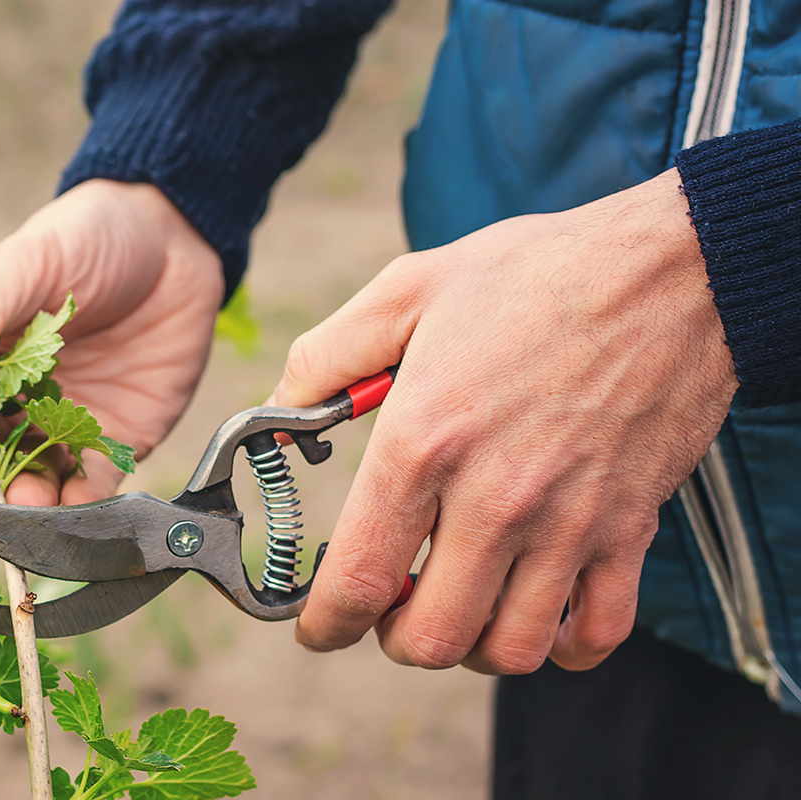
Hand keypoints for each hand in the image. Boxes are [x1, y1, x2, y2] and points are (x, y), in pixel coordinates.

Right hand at [0, 179, 222, 505]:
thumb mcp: (34, 259)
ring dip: (23, 505)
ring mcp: (62, 422)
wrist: (177, 243)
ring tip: (28, 510)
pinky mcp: (114, 440)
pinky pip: (90, 486)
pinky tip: (75, 512)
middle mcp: (14, 398)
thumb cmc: (92, 237)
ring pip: (30, 480)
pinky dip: (79, 507)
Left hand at [275, 169, 737, 673]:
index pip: (359, 579)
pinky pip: (596, 634)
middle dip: (393, 638)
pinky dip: (561, 646)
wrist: (670, 269)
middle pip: (431, 636)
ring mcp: (569, 522)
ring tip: (457, 605)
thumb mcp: (405, 292)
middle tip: (389, 606)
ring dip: (471, 646)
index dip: (325, 623)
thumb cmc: (534, 275)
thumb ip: (325, 358)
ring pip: (510, 649)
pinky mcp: (630, 529)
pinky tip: (535, 610)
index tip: (317, 627)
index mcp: (423, 443)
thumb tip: (277, 411)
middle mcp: (495, 498)